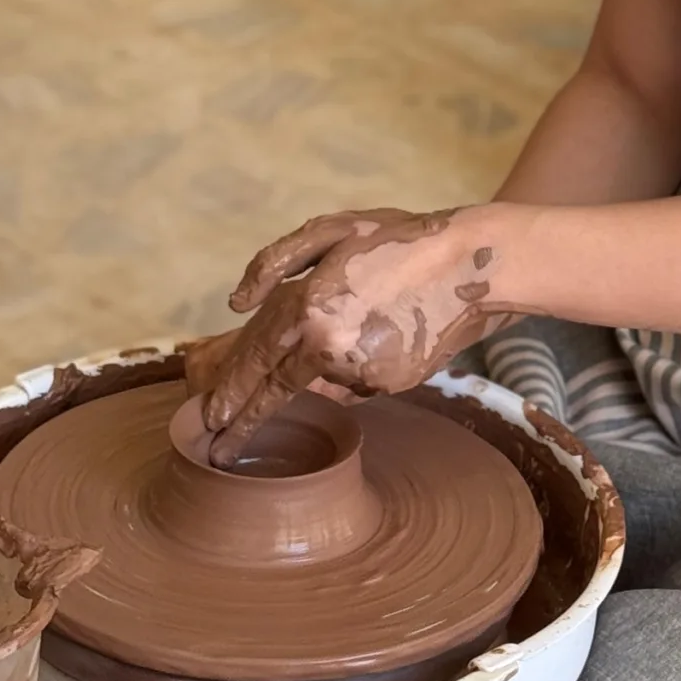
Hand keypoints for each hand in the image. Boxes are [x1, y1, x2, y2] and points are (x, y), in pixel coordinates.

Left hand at [200, 207, 513, 448]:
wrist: (472, 267)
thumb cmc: (398, 240)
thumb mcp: (332, 230)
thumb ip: (275, 261)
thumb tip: (236, 304)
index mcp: (307, 303)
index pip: (254, 356)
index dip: (229, 389)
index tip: (208, 417)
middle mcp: (327, 343)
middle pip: (273, 392)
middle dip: (243, 423)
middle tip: (222, 450)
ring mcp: (360, 369)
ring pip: (320, 381)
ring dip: (319, 370)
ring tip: (355, 329)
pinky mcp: (388, 383)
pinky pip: (356, 381)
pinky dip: (356, 365)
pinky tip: (381, 332)